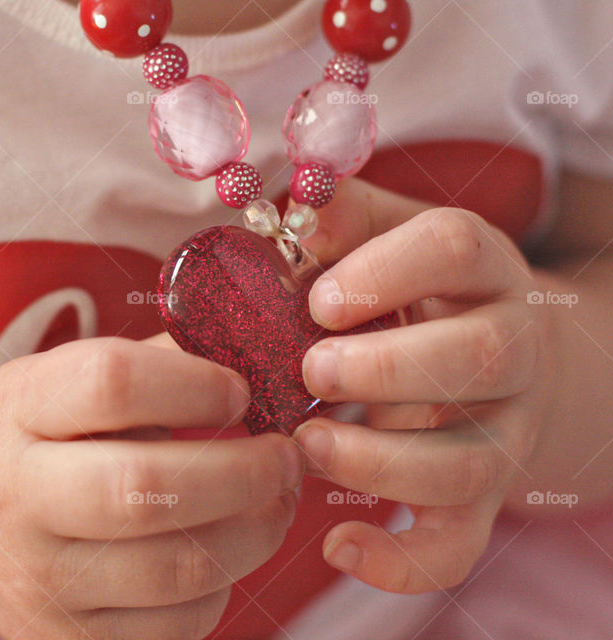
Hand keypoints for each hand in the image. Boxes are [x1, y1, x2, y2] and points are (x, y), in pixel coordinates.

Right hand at [0, 336, 303, 639]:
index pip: (110, 383)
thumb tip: (257, 352)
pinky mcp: (67, 639)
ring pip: (174, 569)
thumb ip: (154, 363)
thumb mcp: (60, 381)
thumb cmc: (31, 440)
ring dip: (254, 533)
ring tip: (278, 501)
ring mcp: (38, 580)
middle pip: (144, 488)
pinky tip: (227, 550)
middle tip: (286, 455)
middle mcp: (15, 498)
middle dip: (243, 472)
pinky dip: (221, 587)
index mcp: (17, 411)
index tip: (240, 393)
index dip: (195, 384)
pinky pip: (174, 626)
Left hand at [292, 178, 553, 592]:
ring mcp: (502, 429)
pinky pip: (457, 545)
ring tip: (304, 443)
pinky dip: (399, 561)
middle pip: (478, 358)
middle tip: (311, 369)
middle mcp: (510, 348)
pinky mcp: (480, 497)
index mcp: (480, 269)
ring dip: (377, 461)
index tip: (319, 298)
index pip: (455, 247)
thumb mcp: (391, 238)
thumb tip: (294, 208)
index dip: (385, 271)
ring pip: (467, 461)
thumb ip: (344, 217)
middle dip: (385, 369)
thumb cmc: (416, 294)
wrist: (498, 362)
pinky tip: (337, 544)